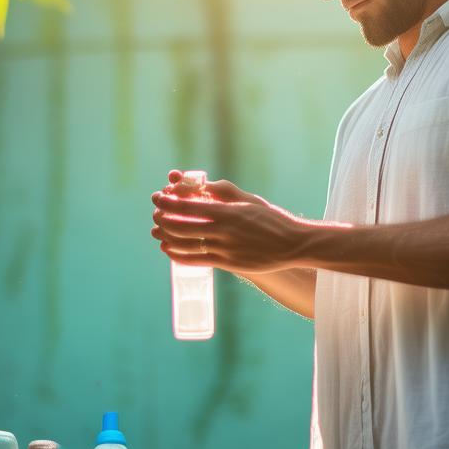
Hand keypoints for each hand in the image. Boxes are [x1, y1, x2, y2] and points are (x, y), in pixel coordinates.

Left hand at [150, 170, 309, 273]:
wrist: (292, 244)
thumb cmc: (272, 219)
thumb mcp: (250, 200)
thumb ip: (226, 192)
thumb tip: (205, 184)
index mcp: (229, 212)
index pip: (189, 206)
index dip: (169, 202)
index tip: (159, 197)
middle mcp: (224, 232)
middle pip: (182, 226)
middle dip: (163, 218)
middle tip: (156, 212)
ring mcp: (225, 250)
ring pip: (186, 245)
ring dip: (167, 237)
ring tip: (158, 230)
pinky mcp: (227, 265)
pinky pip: (196, 261)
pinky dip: (178, 255)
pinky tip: (169, 249)